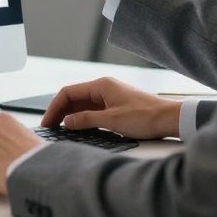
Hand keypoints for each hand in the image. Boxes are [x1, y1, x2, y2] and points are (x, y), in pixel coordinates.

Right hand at [41, 77, 181, 139]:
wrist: (169, 119)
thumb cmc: (145, 117)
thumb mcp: (112, 120)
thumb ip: (86, 120)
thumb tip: (67, 122)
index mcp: (101, 85)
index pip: (68, 93)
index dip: (54, 108)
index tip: (47, 122)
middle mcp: (103, 88)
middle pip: (73, 97)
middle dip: (59, 112)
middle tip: (50, 128)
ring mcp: (109, 97)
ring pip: (82, 104)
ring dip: (70, 115)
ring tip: (60, 130)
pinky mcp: (115, 106)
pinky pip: (92, 110)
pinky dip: (82, 118)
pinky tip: (77, 129)